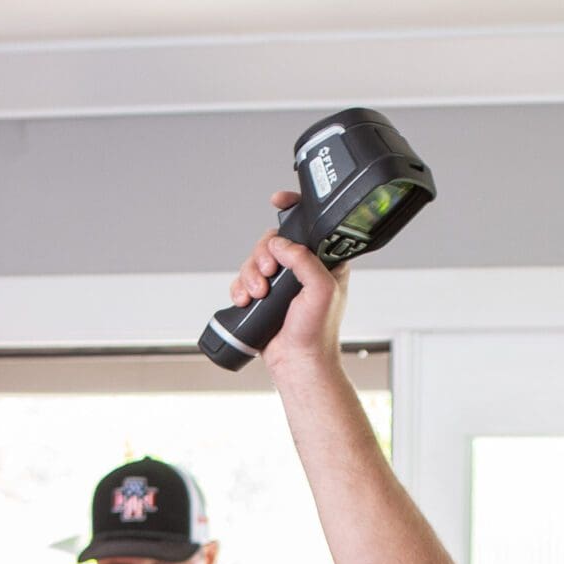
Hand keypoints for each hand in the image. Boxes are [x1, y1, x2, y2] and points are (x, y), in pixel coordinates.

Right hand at [228, 190, 348, 380]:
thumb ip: (304, 260)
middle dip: (263, 254)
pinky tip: (245, 300)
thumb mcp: (321, 290)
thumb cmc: (317, 333)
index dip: (292, 209)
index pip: (309, 225)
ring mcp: (282, 283)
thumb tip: (280, 244)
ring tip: (257, 294)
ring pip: (255, 260)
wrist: (298, 363)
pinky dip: (240, 288)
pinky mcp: (264, 297)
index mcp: (323, 262)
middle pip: (273, 241)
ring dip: (249, 274)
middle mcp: (302, 269)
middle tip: (268, 272)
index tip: (277, 201)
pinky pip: (243, 280)